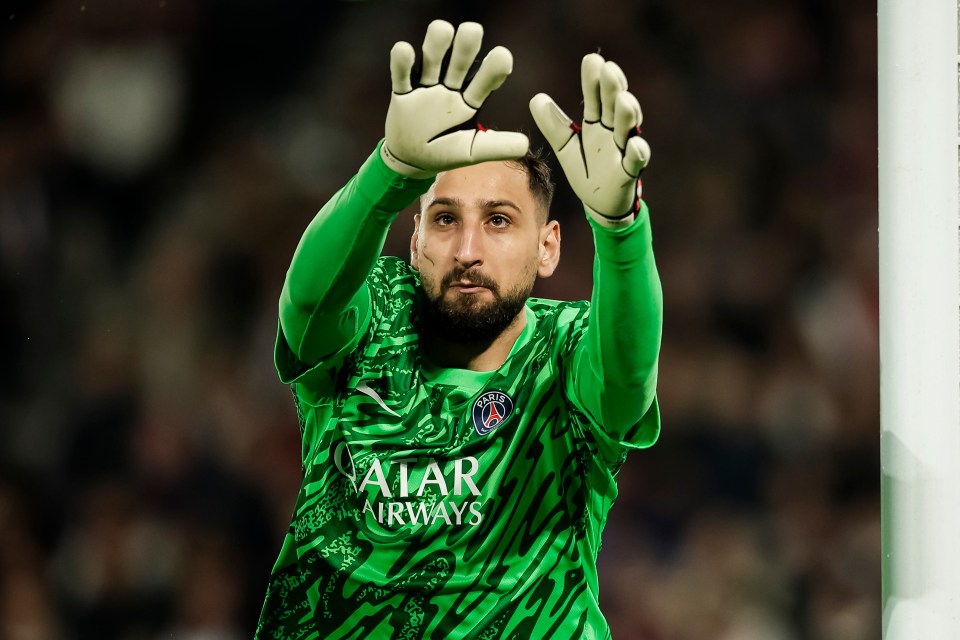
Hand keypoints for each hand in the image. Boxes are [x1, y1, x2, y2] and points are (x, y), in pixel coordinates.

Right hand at [381, 20, 529, 178]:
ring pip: (432, 58)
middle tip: (472, 33)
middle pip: (460, 60)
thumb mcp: (472, 151)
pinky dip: (402, 61)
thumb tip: (525, 145)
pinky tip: (405, 50)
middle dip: (466, 46)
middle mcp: (451, 87)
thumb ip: (496, 147)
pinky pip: (402, 73)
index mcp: (471, 99)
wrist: (412, 161)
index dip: (493, 68)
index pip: (485, 79)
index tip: (503, 57)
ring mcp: (426, 87)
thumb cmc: (446, 152)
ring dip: (437, 44)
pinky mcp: (403, 92)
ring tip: (443, 32)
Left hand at [529, 54, 650, 226]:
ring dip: (627, 115)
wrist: (600, 203)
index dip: (594, 81)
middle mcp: (613, 133)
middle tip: (609, 70)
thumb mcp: (565, 146)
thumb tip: (535, 98)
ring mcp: (623, 151)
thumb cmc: (586, 169)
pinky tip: (635, 144)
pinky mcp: (629, 173)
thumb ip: (553, 125)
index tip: (592, 59)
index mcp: (597, 123)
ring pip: (627, 130)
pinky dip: (637, 153)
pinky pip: (635, 162)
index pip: (596, 98)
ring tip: (624, 100)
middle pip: (614, 107)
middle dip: (613, 89)